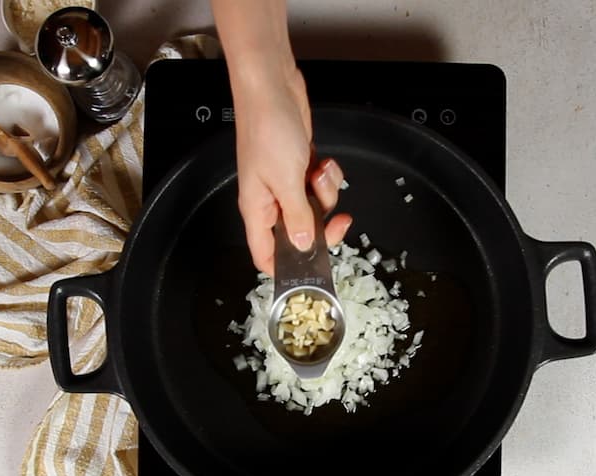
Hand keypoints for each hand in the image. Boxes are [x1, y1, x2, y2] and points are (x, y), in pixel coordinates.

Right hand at [231, 67, 352, 274]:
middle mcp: (271, 202)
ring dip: (327, 194)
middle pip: (300, 234)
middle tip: (338, 219)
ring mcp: (287, 183)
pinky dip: (327, 176)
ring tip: (319, 172)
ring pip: (315, 208)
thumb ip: (298, 218)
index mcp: (258, 211)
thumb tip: (304, 247)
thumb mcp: (286, 181)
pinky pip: (320, 185)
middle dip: (322, 227)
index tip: (315, 268)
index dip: (287, 268)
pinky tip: (322, 160)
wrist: (272, 87)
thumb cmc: (268, 129)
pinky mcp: (301, 166)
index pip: (266, 256)